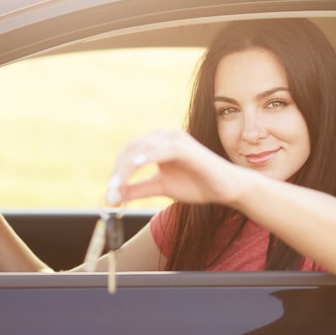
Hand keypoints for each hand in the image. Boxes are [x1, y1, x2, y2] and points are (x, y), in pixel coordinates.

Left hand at [107, 130, 243, 205]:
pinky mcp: (186, 148)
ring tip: (117, 185)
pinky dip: (148, 156)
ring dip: (127, 166)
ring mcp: (176, 141)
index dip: (117, 171)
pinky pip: (163, 149)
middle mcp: (165, 137)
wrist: (225, 189)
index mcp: (158, 145)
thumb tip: (114, 196)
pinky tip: (137, 165)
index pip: (129, 152)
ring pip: (143, 148)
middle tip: (111, 191)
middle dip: (118, 171)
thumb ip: (138, 190)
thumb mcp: (161, 188)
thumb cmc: (197, 185)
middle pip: (132, 148)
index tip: (110, 192)